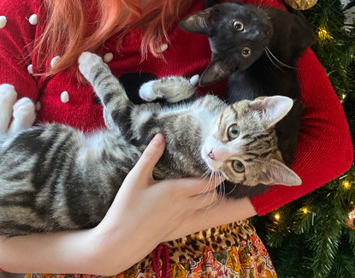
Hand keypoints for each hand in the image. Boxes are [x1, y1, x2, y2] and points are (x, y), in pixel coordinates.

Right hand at [90, 133, 221, 273]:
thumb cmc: (126, 208)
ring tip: (205, 183)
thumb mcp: (135, 178)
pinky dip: (200, 207)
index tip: (219, 161)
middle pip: (212, 196)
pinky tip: (191, 200)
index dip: (217, 174)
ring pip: (206, 208)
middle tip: (214, 170)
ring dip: (209, 196)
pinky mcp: (176, 229)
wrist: (119, 243)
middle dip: (216, 184)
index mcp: (177, 192)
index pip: (208, 183)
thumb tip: (161, 135)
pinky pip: (196, 216)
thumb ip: (150, 156)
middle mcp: (184, 206)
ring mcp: (181, 220)